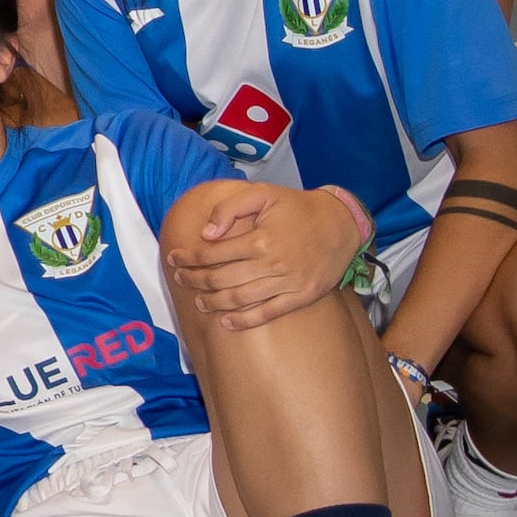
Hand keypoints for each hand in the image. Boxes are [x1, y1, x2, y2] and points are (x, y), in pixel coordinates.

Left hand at [161, 181, 338, 333]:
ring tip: (199, 301)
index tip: (174, 258)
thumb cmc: (298, 207)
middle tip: (181, 279)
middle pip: (221, 280)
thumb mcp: (263, 193)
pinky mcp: (302, 296)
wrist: (342, 223)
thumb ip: (230, 208)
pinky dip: (244, 321)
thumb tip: (206, 234)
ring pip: (240, 300)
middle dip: (194, 281)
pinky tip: (227, 323)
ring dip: (213, 303)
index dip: (188, 258)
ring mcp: (289, 283)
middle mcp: (273, 264)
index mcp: (260, 239)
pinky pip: (268, 314)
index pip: (212, 254)